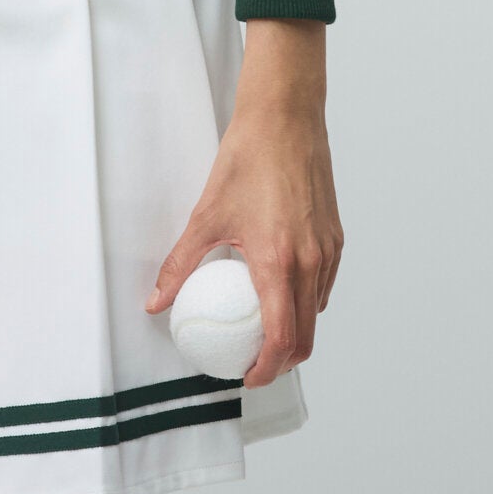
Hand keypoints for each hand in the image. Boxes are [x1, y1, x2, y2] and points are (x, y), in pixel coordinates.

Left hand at [143, 18, 339, 386]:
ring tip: (266, 332)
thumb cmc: (248, 159)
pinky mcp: (335, 236)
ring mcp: (328, 249)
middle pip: (307, 336)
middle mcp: (311, 261)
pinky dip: (308, 302)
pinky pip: (325, 284)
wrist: (285, 117)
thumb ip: (180, 264)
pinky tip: (282, 292)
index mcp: (280, 261)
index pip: (283, 338)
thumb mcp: (206, 214)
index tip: (247, 376)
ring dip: (297, 332)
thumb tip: (157, 301)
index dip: (266, 368)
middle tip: (254, 364)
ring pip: (318, 311)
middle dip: (282, 360)